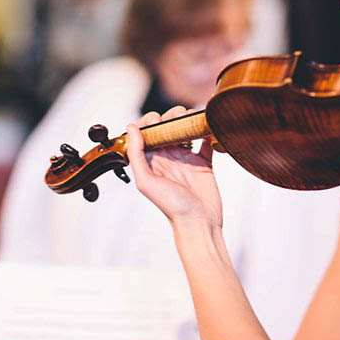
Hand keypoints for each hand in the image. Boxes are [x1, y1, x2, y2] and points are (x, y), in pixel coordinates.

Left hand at [126, 106, 222, 229]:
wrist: (199, 221)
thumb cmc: (171, 206)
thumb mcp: (146, 181)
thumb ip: (136, 154)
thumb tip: (131, 127)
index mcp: (151, 160)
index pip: (145, 133)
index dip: (149, 122)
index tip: (156, 119)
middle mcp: (167, 157)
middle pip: (167, 128)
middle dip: (171, 117)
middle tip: (177, 117)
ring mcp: (186, 158)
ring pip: (185, 130)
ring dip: (187, 120)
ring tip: (190, 118)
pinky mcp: (203, 161)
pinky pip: (205, 141)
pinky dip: (207, 131)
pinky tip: (207, 125)